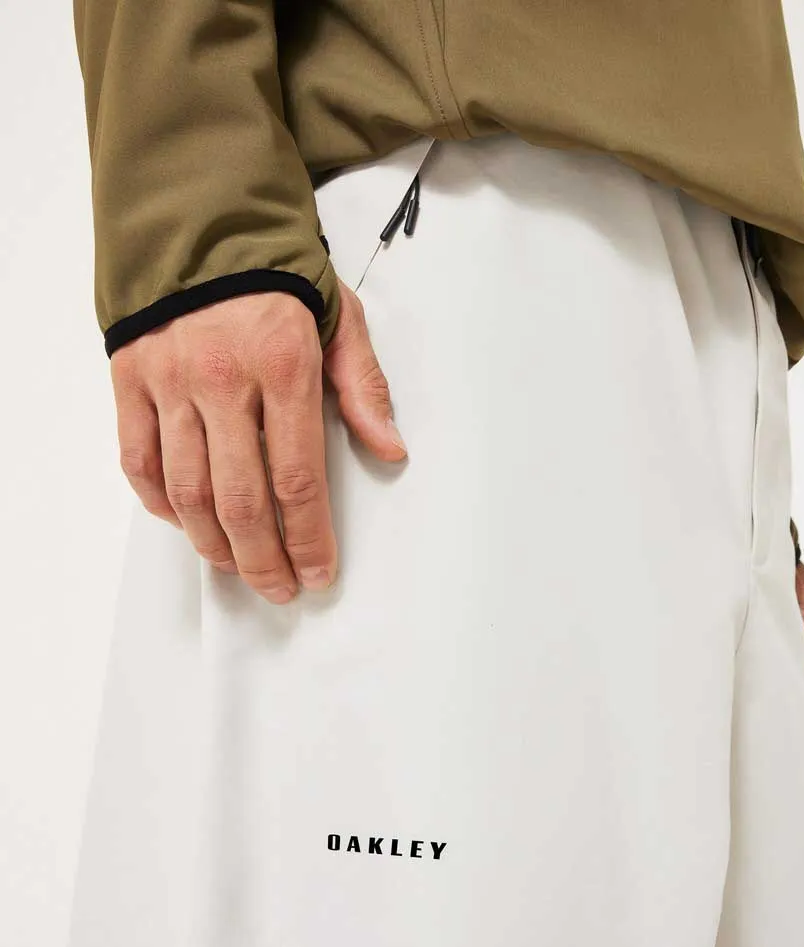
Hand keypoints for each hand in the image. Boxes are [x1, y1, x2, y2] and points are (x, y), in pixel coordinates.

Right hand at [111, 279, 405, 603]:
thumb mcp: (341, 319)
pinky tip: (188, 524)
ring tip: (239, 568)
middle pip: (241, 499)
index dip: (309, 538)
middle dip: (264, 558)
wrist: (203, 219)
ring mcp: (169, 381)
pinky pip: (138, 459)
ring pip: (187, 489)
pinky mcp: (130, 380)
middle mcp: (222, 379)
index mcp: (283, 367)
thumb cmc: (280, 277)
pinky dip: (161, 502)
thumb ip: (365, 388)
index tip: (318, 573)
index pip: (298, 478)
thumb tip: (391, 449)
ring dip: (215, 542)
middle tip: (280, 588)